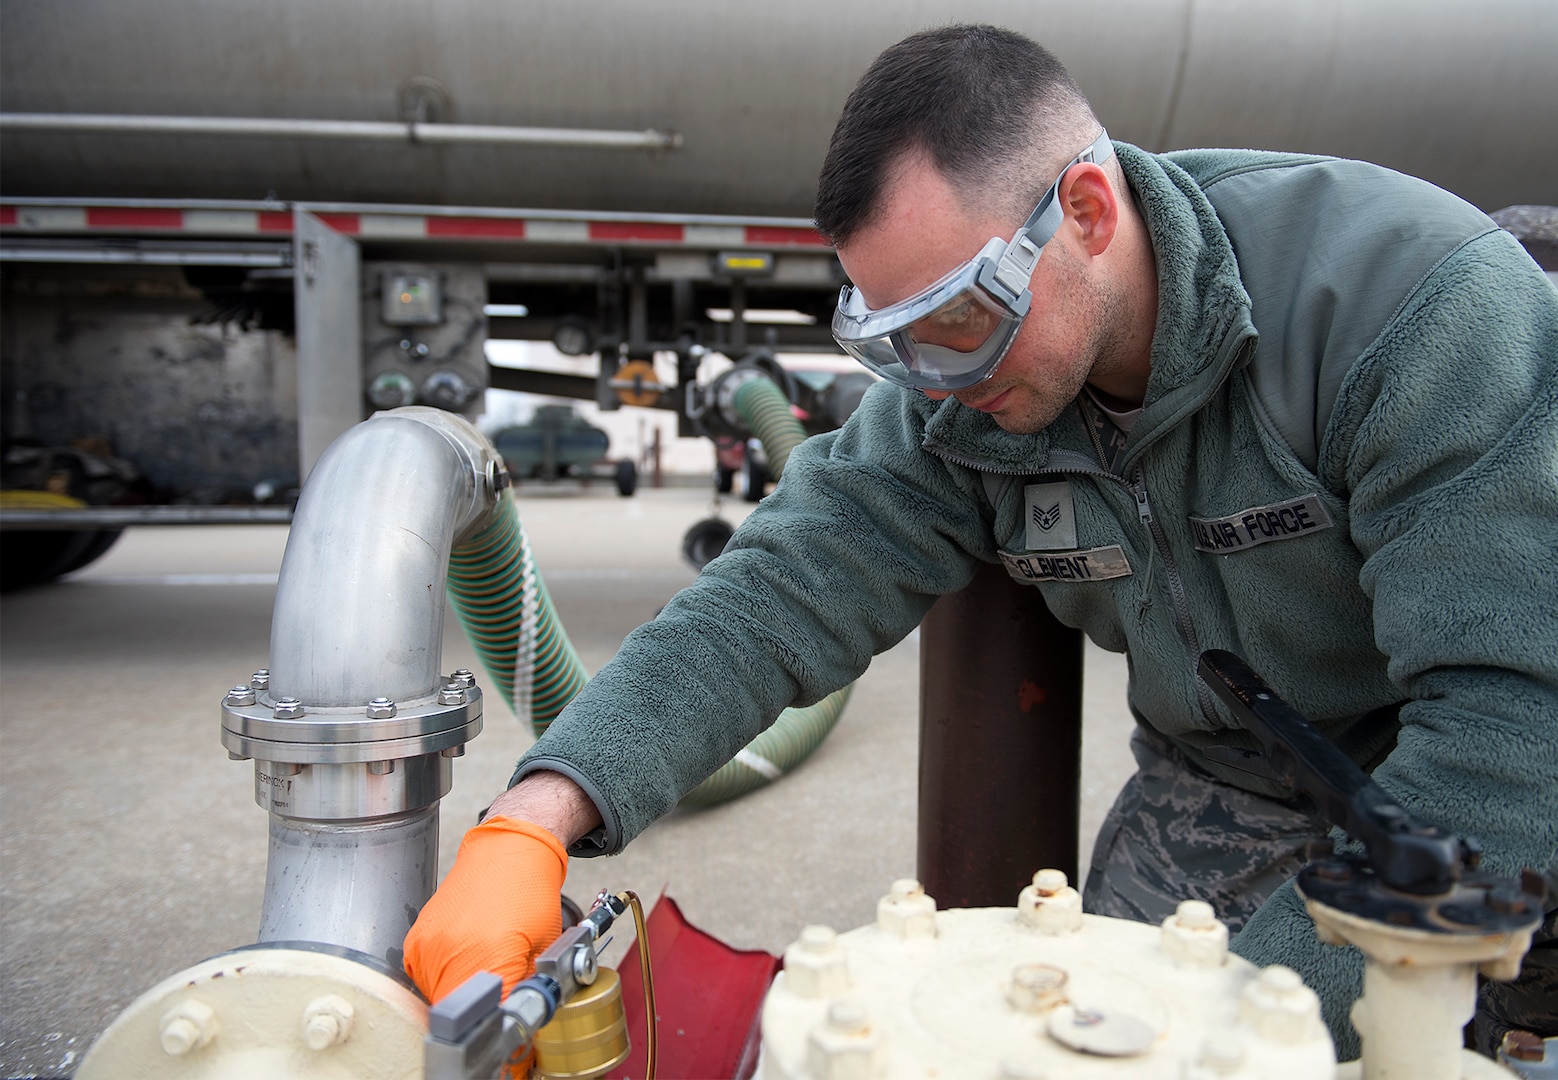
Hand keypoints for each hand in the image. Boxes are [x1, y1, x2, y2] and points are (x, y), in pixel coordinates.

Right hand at [403, 815, 568, 1002]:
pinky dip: (443, 976)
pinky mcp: (415, 939)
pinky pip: (424, 976)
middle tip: (499, 990)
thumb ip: (527, 988)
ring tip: (483, 966)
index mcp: (485, 956)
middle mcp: (449, 953)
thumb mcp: (544, 947)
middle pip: (456, 1011)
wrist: (508, 849)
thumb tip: (517, 1018)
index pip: (484, 1017)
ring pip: (436, 996)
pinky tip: (465, 954)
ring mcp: (427, 946)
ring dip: (458, 994)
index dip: (500, 1022)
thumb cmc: (530, 891)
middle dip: (478, 1010)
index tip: (510, 1017)